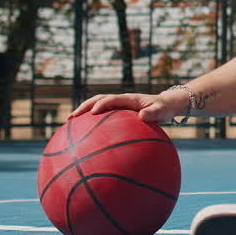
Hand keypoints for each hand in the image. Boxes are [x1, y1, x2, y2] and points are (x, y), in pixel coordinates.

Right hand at [69, 90, 187, 123]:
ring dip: (83, 113)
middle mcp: (121, 100)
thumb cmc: (164, 109)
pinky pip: (102, 116)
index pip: (111, 99)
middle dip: (84, 107)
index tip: (92, 112)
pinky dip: (91, 122)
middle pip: (98, 100)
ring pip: (97, 106)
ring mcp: (118, 106)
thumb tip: (142, 116)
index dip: (101, 104)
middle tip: (72, 117)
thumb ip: (153, 113)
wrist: (166, 105)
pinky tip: (84, 135)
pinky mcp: (117, 113)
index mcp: (129, 99)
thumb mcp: (162, 110)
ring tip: (69, 124)